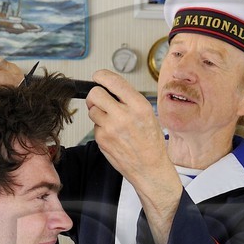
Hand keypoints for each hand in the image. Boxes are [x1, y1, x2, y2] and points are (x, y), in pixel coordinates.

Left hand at [85, 69, 176, 194]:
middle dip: (95, 95)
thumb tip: (110, 88)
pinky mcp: (102, 139)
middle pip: (95, 94)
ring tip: (111, 121)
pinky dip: (101, 128)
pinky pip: (94, 126)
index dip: (101, 76)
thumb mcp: (148, 114)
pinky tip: (113, 135)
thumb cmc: (151, 142)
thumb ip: (129, 100)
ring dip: (98, 113)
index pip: (113, 81)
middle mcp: (123, 115)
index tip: (98, 76)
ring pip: (92, 110)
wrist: (150, 168)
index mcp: (138, 105)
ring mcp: (110, 128)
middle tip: (99, 100)